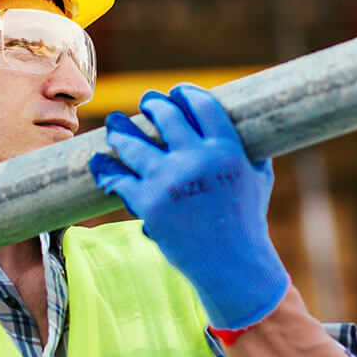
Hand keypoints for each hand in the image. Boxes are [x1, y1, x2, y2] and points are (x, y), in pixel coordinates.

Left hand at [89, 85, 289, 328]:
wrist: (232, 264)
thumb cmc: (246, 221)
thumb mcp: (258, 179)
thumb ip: (252, 150)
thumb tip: (247, 125)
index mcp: (227, 148)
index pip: (201, 105)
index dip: (185, 94)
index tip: (176, 92)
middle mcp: (197, 158)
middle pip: (165, 116)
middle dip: (152, 104)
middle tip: (146, 102)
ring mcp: (170, 180)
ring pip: (134, 144)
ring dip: (120, 131)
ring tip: (113, 125)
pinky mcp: (149, 203)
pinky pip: (120, 180)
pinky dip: (106, 170)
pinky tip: (98, 162)